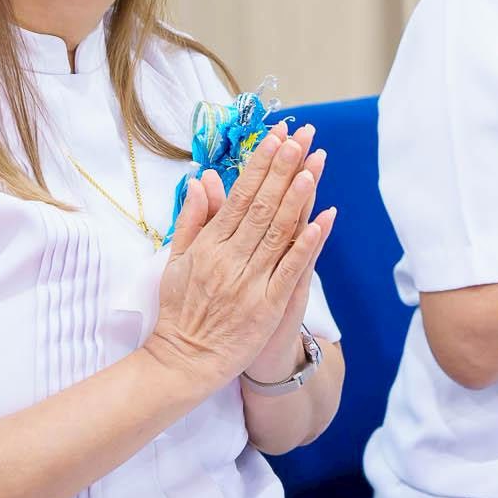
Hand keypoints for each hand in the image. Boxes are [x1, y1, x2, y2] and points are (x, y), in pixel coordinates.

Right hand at [141, 125, 336, 390]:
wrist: (185, 360)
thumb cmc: (181, 310)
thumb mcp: (175, 260)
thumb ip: (191, 219)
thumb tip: (201, 180)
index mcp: (208, 244)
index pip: (239, 196)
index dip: (260, 165)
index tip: (276, 137)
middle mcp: (229, 258)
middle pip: (262, 205)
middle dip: (284, 168)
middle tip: (302, 138)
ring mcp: (250, 281)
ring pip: (278, 231)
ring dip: (298, 196)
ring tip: (313, 165)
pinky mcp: (267, 305)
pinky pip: (290, 270)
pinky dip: (306, 244)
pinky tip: (322, 220)